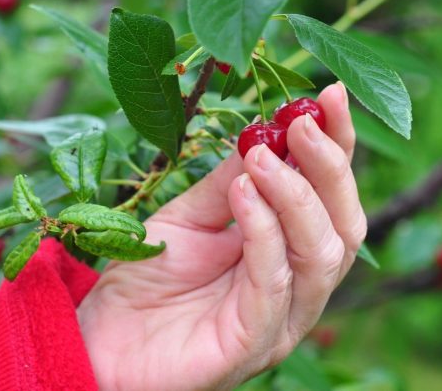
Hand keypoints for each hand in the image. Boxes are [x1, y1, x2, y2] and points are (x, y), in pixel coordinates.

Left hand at [77, 83, 366, 389]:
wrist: (97, 340)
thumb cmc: (145, 280)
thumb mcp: (189, 217)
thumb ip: (229, 183)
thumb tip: (267, 132)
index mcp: (287, 255)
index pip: (331, 199)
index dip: (338, 147)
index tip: (329, 95)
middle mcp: (295, 289)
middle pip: (344, 227)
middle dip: (328, 168)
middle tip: (302, 122)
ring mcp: (279, 320)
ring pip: (321, 254)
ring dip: (296, 196)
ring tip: (261, 157)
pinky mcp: (252, 345)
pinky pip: (274, 284)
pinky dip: (263, 232)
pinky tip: (243, 192)